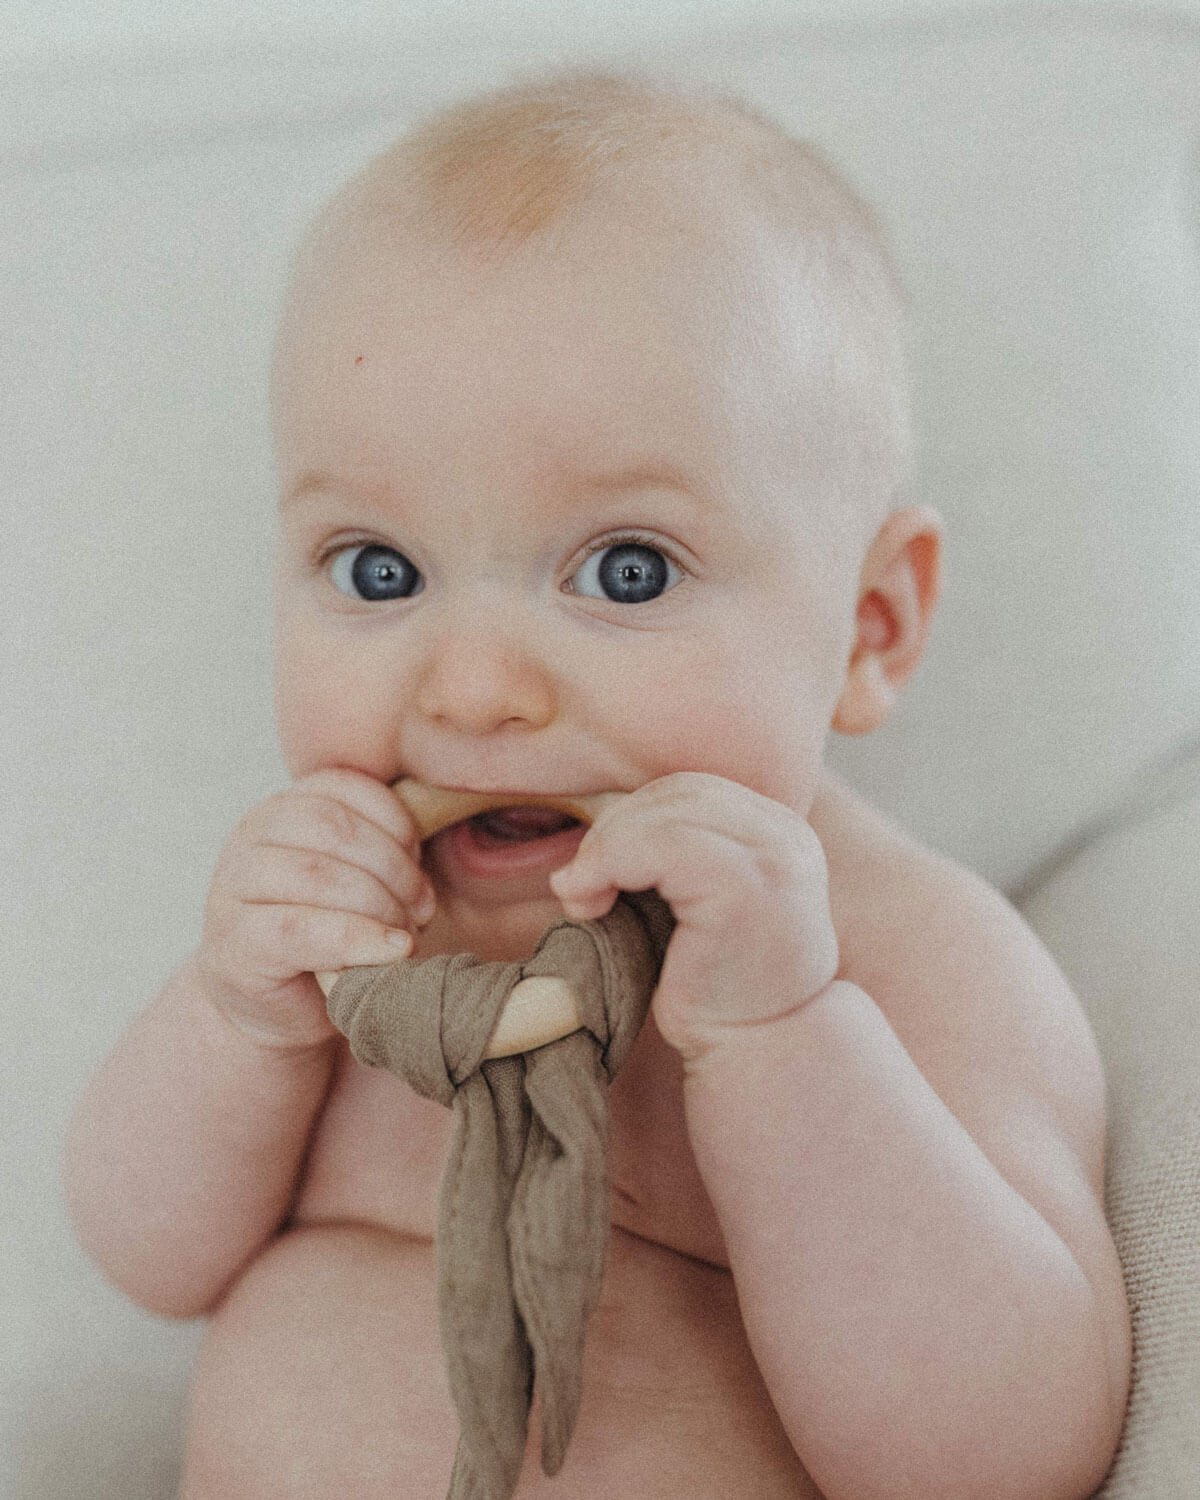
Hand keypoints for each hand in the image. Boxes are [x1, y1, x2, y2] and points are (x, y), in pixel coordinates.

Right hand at [196, 768, 435, 1048]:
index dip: (395, 822)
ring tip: (407, 934)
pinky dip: (358, 940)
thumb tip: (428, 847)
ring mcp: (233, 887)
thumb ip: (383, 850)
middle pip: (333, 828)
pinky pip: (302, 930)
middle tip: (422, 909)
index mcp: (283, 808)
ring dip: (380, 905)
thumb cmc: (329, 935)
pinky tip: (392, 951)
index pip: (344, 787)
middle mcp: (250, 837)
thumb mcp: (358, 878)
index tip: (420, 860)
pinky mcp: (237, 942)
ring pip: (318, 875)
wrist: (281, 1008)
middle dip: (393, 868)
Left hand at [548, 772, 839, 1062]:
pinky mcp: (745, 885)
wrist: (760, 1051)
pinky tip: (589, 904)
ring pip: (661, 817)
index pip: (691, 791)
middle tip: (580, 886)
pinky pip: (658, 845)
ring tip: (582, 899)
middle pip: (676, 793)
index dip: (633, 819)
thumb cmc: (720, 987)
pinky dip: (608, 864)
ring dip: (603, 850)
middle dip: (613, 832)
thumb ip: (677, 855)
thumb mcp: (703, 904)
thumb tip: (598, 824)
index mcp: (781, 832)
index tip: (599, 868)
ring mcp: (773, 858)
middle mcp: (787, 835)